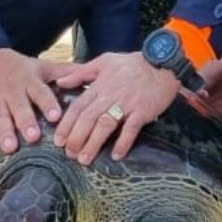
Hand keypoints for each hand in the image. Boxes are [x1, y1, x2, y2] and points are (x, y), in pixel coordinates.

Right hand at [0, 47, 62, 155]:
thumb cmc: (18, 68)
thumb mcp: (41, 67)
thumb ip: (65, 73)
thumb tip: (93, 76)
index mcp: (29, 81)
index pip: (40, 92)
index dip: (48, 103)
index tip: (55, 115)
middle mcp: (12, 92)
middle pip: (19, 108)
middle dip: (26, 122)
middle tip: (33, 137)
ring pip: (0, 118)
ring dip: (4, 133)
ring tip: (11, 147)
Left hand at [50, 52, 181, 163]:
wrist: (162, 62)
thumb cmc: (133, 63)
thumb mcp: (104, 61)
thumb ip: (81, 73)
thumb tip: (60, 81)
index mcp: (100, 85)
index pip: (78, 107)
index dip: (66, 124)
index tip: (58, 140)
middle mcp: (110, 96)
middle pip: (88, 118)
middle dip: (76, 138)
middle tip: (69, 154)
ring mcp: (127, 104)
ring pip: (105, 125)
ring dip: (93, 143)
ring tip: (85, 159)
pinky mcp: (142, 111)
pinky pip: (131, 129)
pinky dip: (123, 142)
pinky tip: (116, 155)